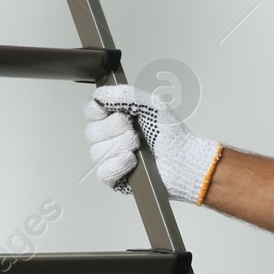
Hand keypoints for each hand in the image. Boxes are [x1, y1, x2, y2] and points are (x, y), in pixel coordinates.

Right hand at [83, 84, 221, 203]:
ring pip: (97, 152)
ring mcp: (111, 159)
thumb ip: (125, 94)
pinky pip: (103, 172)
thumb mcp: (150, 105)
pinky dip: (118, 164)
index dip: (96, 111)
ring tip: (138, 146)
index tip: (114, 112)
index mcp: (115, 118)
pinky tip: (132, 160)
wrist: (183, 159)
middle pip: (91, 132)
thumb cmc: (171, 134)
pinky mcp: (115, 179)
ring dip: (120, 146)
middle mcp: (110, 138)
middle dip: (114, 129)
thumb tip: (99, 96)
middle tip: (134, 131)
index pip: (90, 111)